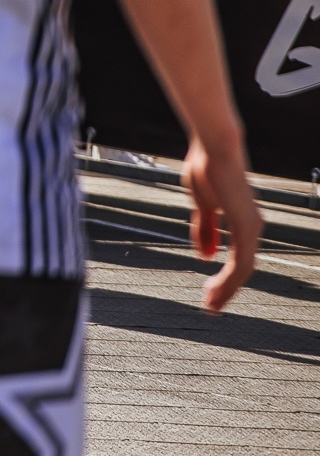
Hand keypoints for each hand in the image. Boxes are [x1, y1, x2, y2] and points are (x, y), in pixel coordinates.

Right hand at [183, 136, 261, 312]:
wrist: (214, 148)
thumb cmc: (206, 167)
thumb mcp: (202, 205)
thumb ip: (205, 230)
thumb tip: (205, 256)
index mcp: (244, 221)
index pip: (239, 258)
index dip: (225, 278)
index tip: (208, 292)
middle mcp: (253, 227)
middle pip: (244, 269)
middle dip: (226, 290)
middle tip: (211, 307)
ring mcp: (252, 228)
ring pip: (243, 270)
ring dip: (226, 290)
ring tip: (210, 305)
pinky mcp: (246, 227)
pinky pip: (240, 263)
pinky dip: (228, 280)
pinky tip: (215, 290)